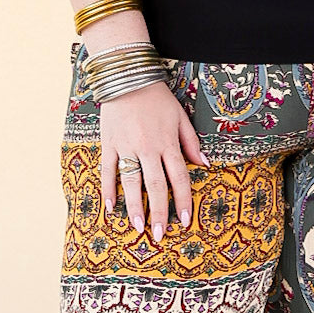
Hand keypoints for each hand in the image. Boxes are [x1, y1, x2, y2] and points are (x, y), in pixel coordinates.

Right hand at [99, 80, 210, 240]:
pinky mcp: (109, 144)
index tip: (184, 220)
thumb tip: (205, 164)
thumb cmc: (157, 98)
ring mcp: (126, 147)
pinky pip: (107, 170)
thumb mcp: (180, 117)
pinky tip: (110, 208)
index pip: (178, 178)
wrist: (127, 78)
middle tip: (160, 235)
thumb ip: (191, 142)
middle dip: (159, 212)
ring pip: (132, 182)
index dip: (182, 200)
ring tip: (138, 227)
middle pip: (156, 185)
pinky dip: (108, 189)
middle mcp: (148, 148)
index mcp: (168, 143)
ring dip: (134, 207)